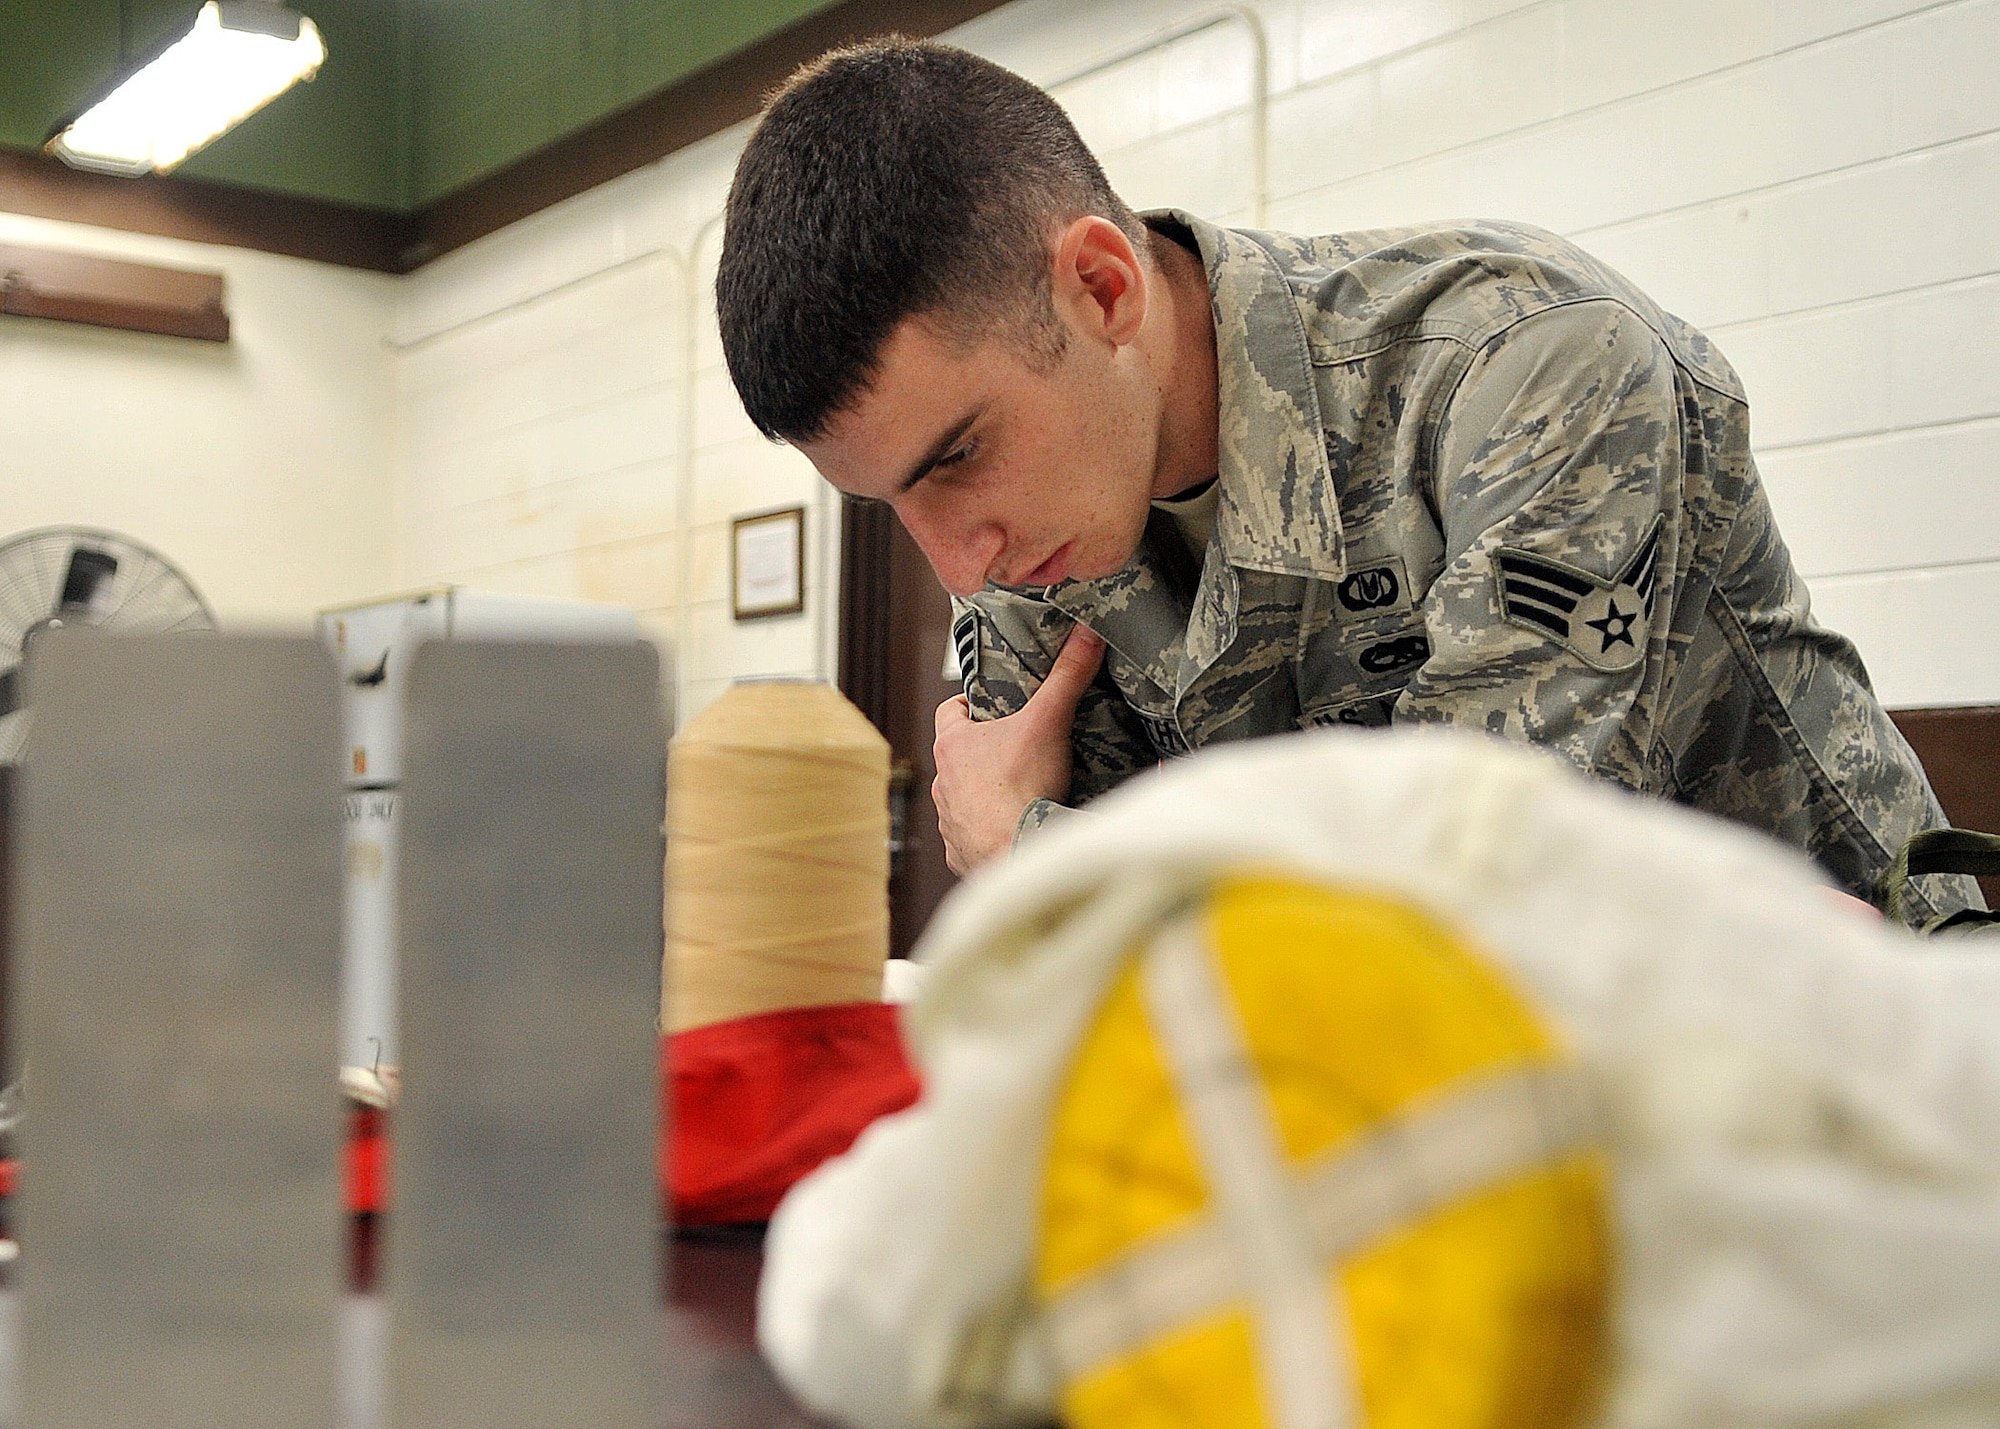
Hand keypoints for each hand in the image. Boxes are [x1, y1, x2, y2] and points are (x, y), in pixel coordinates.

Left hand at [932, 625, 1105, 874]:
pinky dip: (989, 832)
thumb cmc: (1022, 790)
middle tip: (1020, 745)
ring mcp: (949, 820)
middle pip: (960, 756)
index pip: (949, 710)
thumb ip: (1068, 676)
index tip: (992, 703)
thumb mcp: (1049, 721)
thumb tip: (1086, 636)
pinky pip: (971, 837)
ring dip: (985, 793)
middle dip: (986, 750)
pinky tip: (1014, 828)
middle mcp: (942, 783)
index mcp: (952, 745)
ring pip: (964, 797)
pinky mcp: (962, 852)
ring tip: (1021, 789)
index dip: (970, 704)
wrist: (1019, 853)